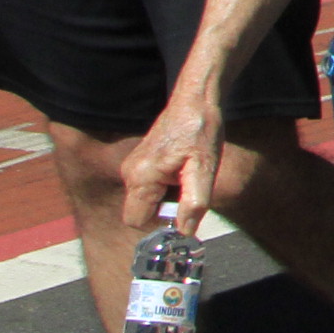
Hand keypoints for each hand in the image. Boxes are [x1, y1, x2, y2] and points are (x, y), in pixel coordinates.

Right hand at [120, 86, 225, 236]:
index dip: (160, 222)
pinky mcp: (140, 161)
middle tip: (189, 187)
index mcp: (140, 177)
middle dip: (165, 208)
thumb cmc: (200, 131)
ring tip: (188, 172)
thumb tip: (185, 232)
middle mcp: (130, 173)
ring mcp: (133, 166)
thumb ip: (194, 202)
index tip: (182, 209)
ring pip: (146, 198)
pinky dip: (166, 184)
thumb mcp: (204, 168)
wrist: (196, 100)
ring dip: (168, 195)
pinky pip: (149, 185)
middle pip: (141, 211)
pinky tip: (183, 167)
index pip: (136, 221)